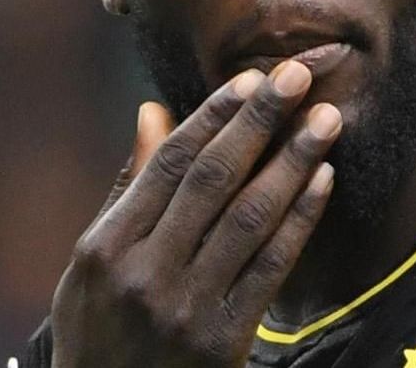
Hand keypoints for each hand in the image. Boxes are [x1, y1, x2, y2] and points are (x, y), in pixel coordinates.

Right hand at [50, 61, 340, 367]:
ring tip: (324, 120)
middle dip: (259, 121)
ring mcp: (187, 308)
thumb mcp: (90, 260)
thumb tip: (151, 112)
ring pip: (250, 217)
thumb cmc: (97, 327)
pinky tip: (323, 181)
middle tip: (295, 75)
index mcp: (107, 246)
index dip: (212, 116)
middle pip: (212, 180)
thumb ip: (126, 188)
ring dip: (292, 162)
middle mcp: (146, 272)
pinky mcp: (224, 341)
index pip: (169, 164)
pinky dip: (300, 219)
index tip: (248, 79)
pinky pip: (271, 267)